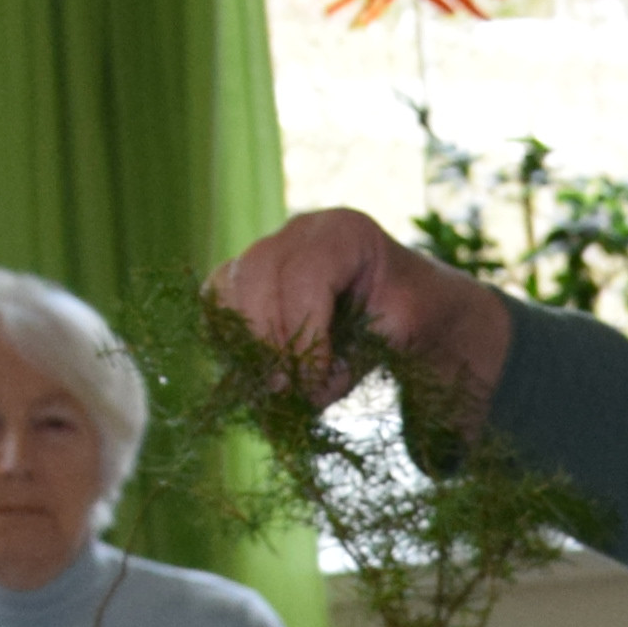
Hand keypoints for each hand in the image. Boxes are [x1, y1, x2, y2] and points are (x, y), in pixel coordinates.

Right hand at [212, 206, 516, 402]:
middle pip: (258, 276)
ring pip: (231, 284)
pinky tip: (255, 365)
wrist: (409, 305)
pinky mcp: (250, 271)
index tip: (312, 384)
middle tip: (286, 391)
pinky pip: (218, 296)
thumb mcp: (396, 337)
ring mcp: (271, 245)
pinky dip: (229, 333)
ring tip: (274, 382)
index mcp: (345, 232)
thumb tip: (300, 396)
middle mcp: (301, 230)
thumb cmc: (408, 316)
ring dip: (244, 340)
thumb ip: (349, 363)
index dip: (303, 335)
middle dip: (268, 341)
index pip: (306, 278)